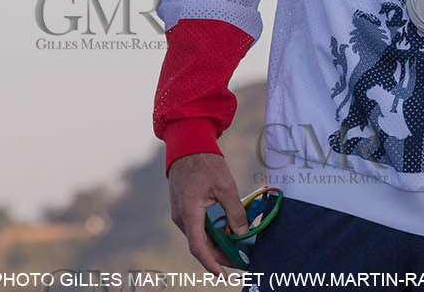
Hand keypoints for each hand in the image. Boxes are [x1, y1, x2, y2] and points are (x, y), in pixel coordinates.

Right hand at [167, 152, 245, 275]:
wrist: (188, 148)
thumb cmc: (206, 165)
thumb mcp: (226, 187)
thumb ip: (235, 211)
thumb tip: (243, 232)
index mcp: (189, 213)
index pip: (198, 247)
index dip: (211, 262)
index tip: (223, 274)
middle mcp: (181, 218)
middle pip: (200, 245)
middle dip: (219, 256)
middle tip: (239, 262)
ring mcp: (181, 215)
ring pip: (199, 238)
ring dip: (216, 245)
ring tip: (236, 251)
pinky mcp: (184, 210)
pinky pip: (198, 228)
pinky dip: (211, 234)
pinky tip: (227, 235)